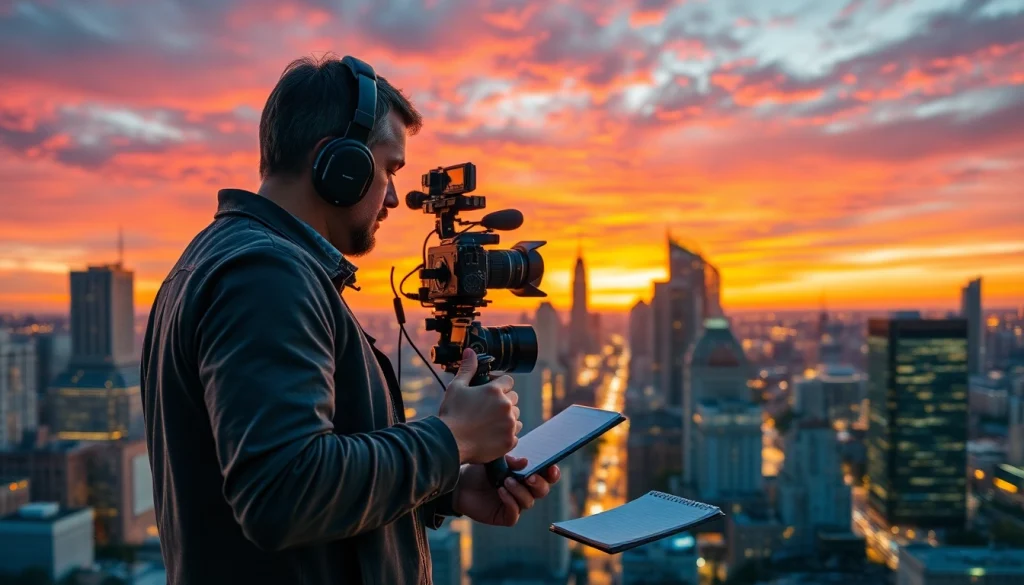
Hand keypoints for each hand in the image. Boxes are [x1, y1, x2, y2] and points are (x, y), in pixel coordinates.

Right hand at [438, 348, 521, 463]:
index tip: (490, 392)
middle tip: (487, 409)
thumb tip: (470, 352)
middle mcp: (506, 406)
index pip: (508, 381)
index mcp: (495, 391)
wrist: (450, 442)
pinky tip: (492, 435)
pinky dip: (506, 435)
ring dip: (507, 418)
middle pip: (514, 399)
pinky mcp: (509, 441)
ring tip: (489, 423)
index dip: (500, 385)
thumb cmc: (451, 414)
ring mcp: (509, 424)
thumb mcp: (456, 387)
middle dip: (503, 402)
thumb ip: (467, 369)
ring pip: (516, 417)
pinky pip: (515, 435)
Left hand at [452, 455, 561, 526]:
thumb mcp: (495, 459)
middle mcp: (524, 490)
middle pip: (543, 490)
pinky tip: (501, 492)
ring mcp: (515, 504)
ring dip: (520, 491)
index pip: (546, 475)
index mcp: (526, 475)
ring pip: (529, 502)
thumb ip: (510, 460)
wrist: (459, 484)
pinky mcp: (504, 516)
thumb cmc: (479, 470)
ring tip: (506, 481)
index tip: (550, 467)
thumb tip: (526, 462)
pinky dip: (510, 502)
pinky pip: (514, 513)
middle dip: (539, 484)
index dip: (552, 473)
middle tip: (529, 477)